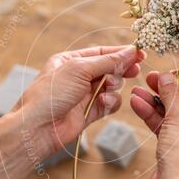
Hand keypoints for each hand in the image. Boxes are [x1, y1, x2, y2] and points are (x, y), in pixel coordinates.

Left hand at [18, 45, 144, 154]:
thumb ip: (108, 61)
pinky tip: (104, 102)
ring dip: (113, 86)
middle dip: (121, 69)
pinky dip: (110, 102)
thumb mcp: (80, 69)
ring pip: (111, 87)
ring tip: (108, 87)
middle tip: (135, 69)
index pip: (101, 53)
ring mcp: (84, 95)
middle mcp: (77, 76)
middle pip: (108, 69)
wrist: (39, 127)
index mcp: (70, 61)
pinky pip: (109, 104)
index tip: (139, 53)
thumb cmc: (51, 93)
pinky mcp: (89, 113)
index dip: (121, 52)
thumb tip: (130, 52)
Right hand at [130, 71, 178, 178]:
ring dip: (156, 103)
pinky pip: (166, 129)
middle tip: (151, 79)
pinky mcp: (177, 152)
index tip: (172, 72)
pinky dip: (153, 117)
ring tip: (138, 90)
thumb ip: (171, 96)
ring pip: (174, 116)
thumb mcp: (178, 121)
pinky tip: (138, 105)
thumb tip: (166, 77)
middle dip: (167, 92)